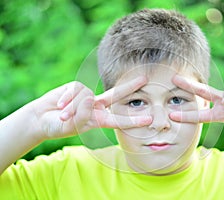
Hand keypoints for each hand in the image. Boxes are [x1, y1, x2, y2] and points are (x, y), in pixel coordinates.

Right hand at [30, 77, 151, 139]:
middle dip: (130, 87)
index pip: (118, 120)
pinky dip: (67, 100)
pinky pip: (75, 91)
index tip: (148, 119)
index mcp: (99, 120)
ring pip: (86, 97)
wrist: (41, 118)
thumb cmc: (58, 126)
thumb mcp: (71, 126)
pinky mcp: (76, 86)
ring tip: (63, 115)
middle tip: (145, 79)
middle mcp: (96, 106)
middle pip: (116, 95)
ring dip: (72, 108)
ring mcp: (86, 95)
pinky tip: (60, 105)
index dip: (133, 120)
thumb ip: (82, 114)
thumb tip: (90, 97)